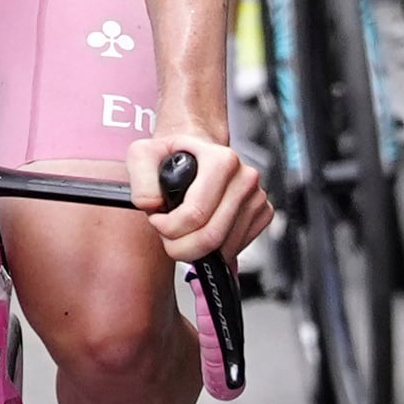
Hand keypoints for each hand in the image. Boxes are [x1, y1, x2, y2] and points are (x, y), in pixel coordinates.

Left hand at [128, 124, 269, 264]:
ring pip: (224, 249)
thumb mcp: (142, 155)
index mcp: (221, 160)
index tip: (158, 220)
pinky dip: (214, 250)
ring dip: (196, 249)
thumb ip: (140, 181)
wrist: (197, 152)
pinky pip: (236, 249)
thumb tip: (151, 205)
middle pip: (211, 237)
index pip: (195, 215)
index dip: (168, 228)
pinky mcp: (262, 214)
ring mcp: (256, 197)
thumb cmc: (173, 155)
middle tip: (167, 235)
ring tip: (183, 229)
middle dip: (181, 246)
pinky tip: (203, 230)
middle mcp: (245, 178)